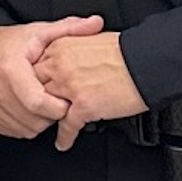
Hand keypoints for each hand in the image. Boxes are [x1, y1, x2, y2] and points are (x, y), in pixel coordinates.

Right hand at [0, 16, 103, 137]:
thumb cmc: (5, 43)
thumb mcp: (38, 32)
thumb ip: (69, 29)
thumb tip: (95, 24)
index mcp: (8, 69)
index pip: (39, 103)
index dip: (59, 107)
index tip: (66, 100)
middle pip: (33, 119)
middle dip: (51, 115)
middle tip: (54, 101)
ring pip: (23, 129)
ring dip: (38, 122)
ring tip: (41, 104)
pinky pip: (9, 131)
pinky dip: (22, 125)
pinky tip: (27, 111)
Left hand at [33, 30, 147, 149]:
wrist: (148, 62)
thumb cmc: (127, 50)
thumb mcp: (90, 38)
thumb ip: (72, 47)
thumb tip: (67, 56)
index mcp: (61, 47)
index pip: (34, 65)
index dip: (34, 79)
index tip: (33, 87)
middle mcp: (61, 67)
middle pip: (35, 87)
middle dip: (36, 99)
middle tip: (37, 108)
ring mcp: (70, 88)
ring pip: (47, 108)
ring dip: (47, 118)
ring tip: (47, 125)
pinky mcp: (84, 107)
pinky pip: (67, 126)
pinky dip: (64, 137)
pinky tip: (63, 142)